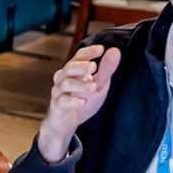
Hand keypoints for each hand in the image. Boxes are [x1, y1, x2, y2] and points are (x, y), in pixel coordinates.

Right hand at [38, 46, 121, 161]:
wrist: (67, 123)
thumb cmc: (83, 100)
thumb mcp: (98, 85)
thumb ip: (106, 70)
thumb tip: (115, 51)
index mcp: (73, 71)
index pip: (79, 57)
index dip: (88, 52)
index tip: (101, 49)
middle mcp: (63, 78)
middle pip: (70, 68)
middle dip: (81, 66)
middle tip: (93, 66)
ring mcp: (58, 92)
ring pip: (66, 84)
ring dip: (80, 85)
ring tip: (93, 87)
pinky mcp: (57, 107)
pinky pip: (62, 102)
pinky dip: (73, 101)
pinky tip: (83, 102)